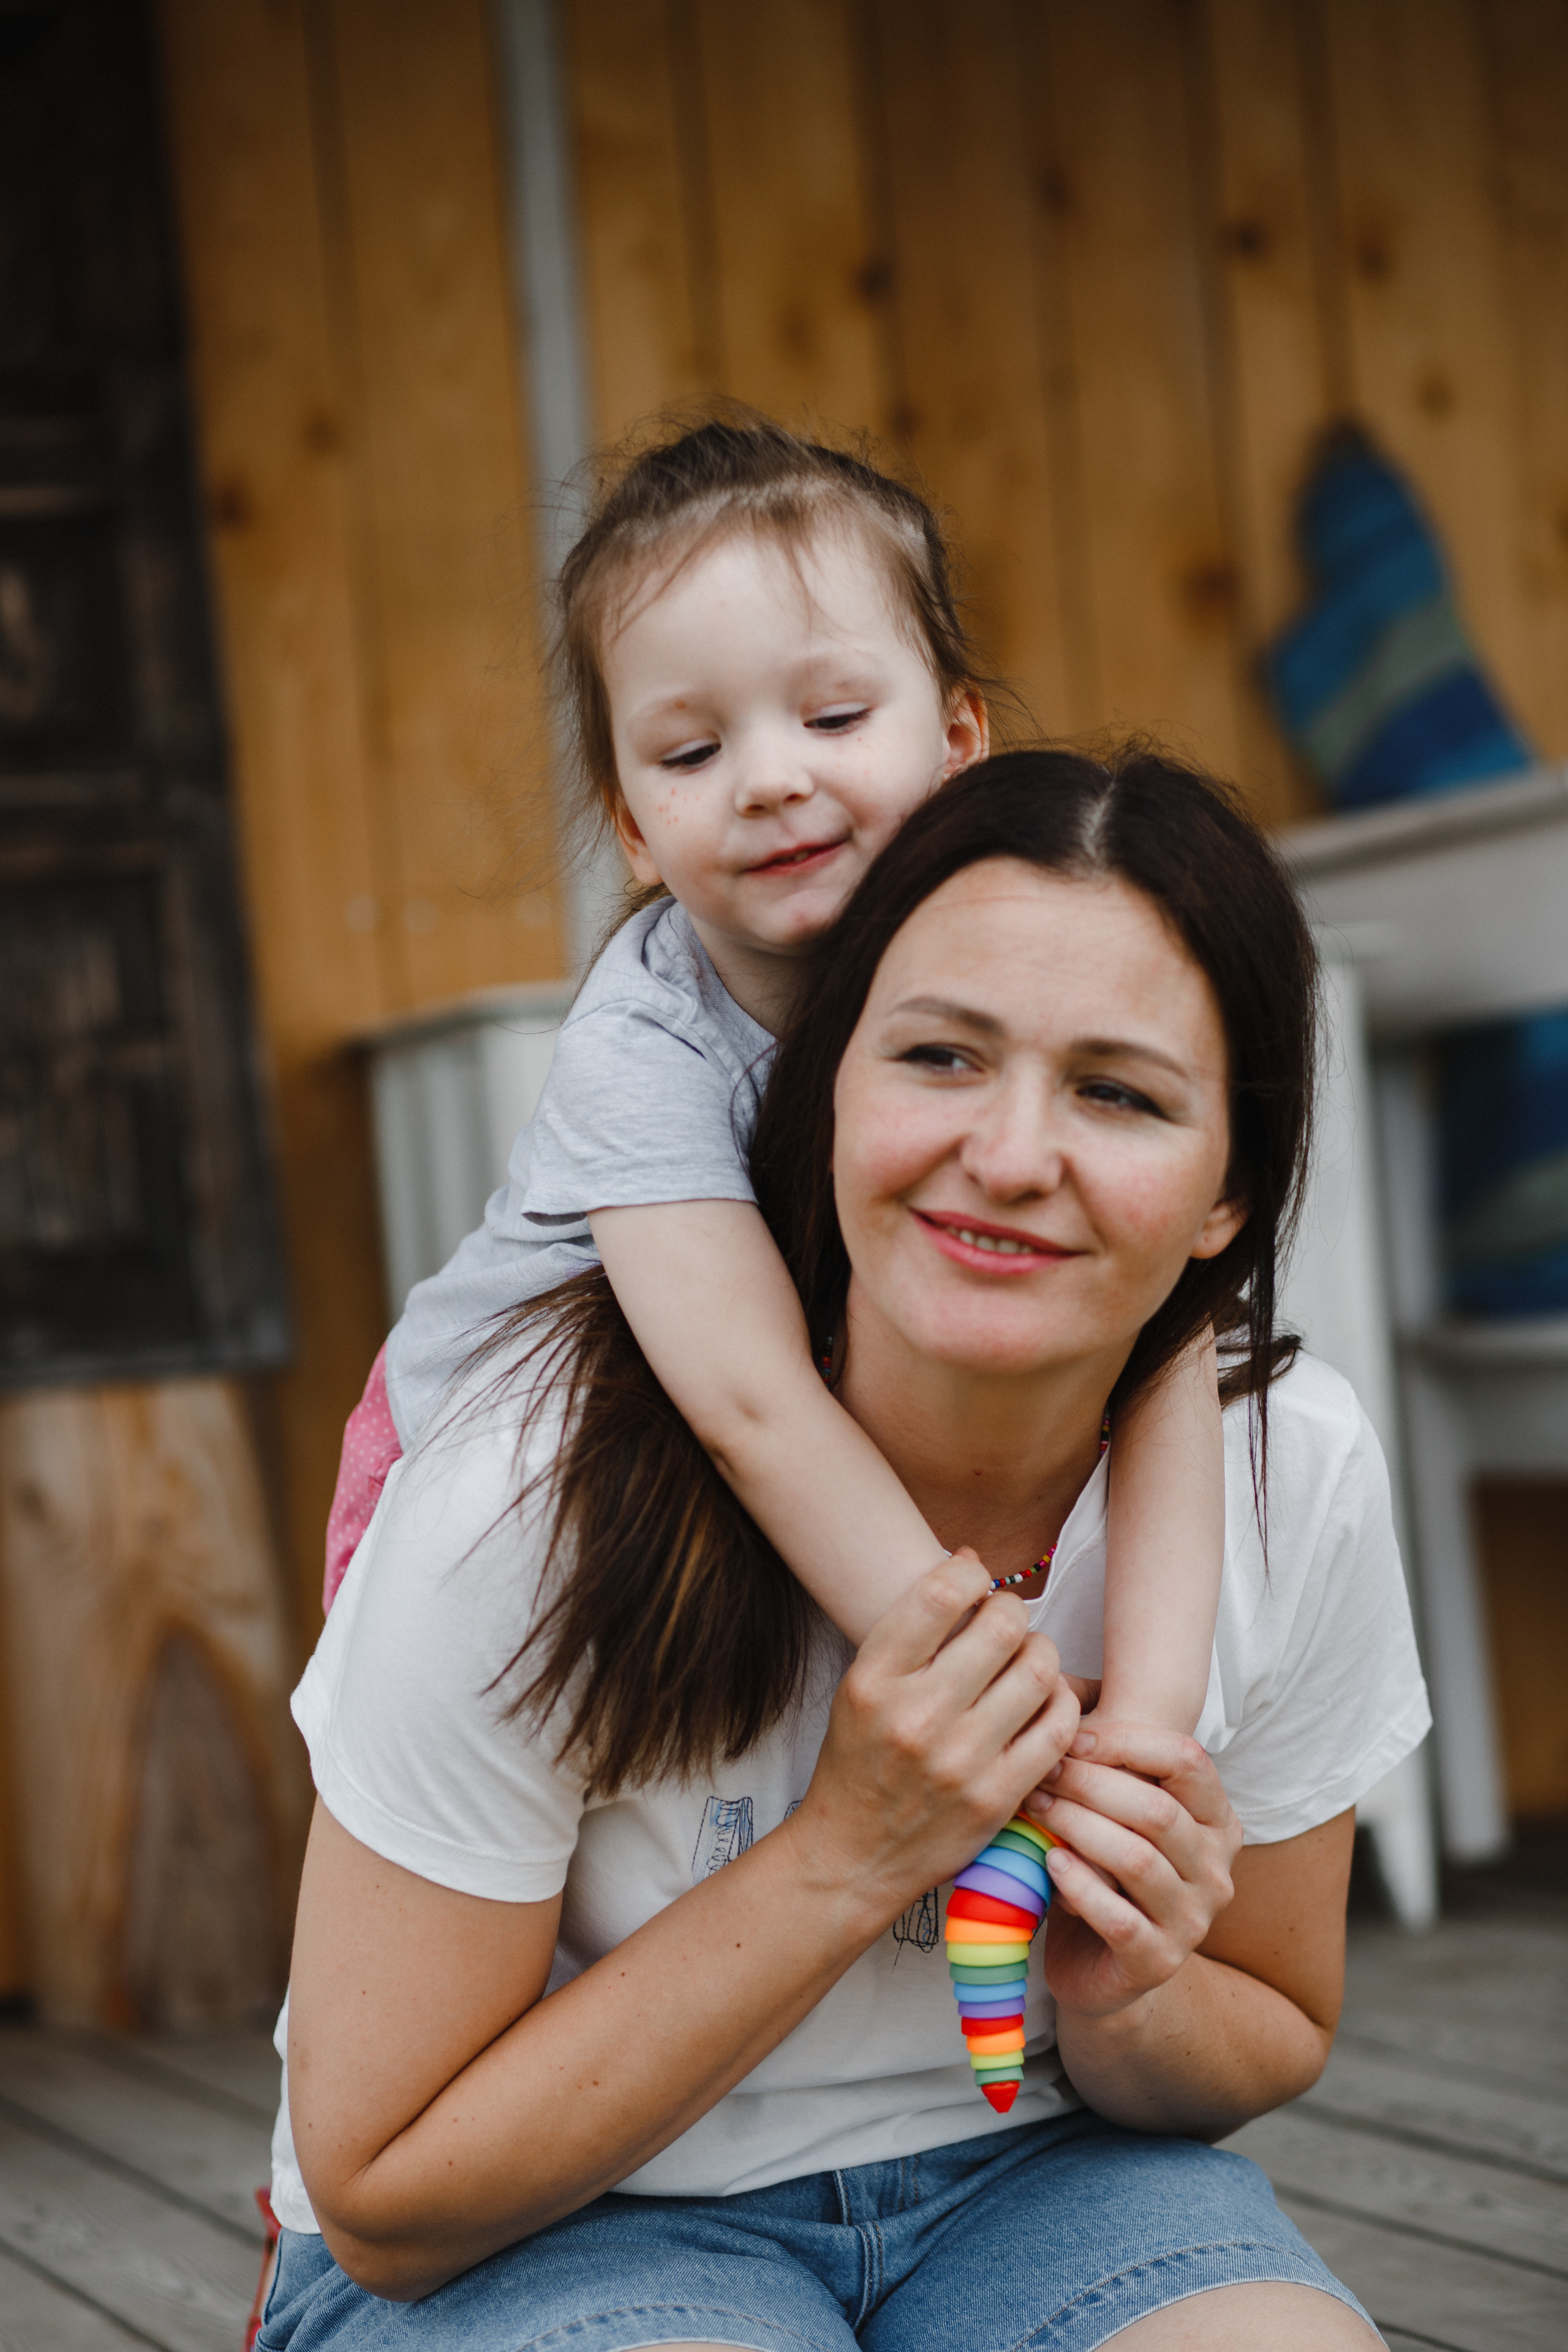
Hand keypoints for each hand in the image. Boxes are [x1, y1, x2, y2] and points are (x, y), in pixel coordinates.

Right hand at [786, 1550, 1082, 1929]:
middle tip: (1005, 1623)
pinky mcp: (998, 1797)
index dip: (971, 1575)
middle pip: (1002, 1625)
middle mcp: (916, 1717)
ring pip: (1039, 1669)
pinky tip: (1043, 1700)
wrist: (852, 1856)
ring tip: (1026, 1660)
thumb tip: (969, 1560)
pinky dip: (1061, 1702)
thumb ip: (911, 1630)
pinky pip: (1058, 1726)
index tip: (974, 1583)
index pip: (939, 1594)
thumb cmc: (860, 1760)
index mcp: (874, 1681)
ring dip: (1041, 1652)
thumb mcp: (862, 1687)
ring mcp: (961, 1761)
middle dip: (1012, 1612)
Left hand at [1022, 1721, 1240, 2021]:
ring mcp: (1194, 1921)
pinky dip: (1080, 1887)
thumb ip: (1108, 1771)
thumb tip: (1060, 1718)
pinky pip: (1119, 1918)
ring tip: (1037, 1810)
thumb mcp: (1116, 1816)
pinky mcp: (1159, 1962)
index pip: (1188, 1759)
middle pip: (1158, 1810)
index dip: (1127, 1740)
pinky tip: (1051, 1864)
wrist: (1101, 1966)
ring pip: (1137, 1861)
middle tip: (1042, 1774)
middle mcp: (1216, 1870)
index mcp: (1217, 1823)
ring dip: (1078, 1828)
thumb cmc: (1104, 1871)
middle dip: (1091, 1784)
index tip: (1072, 1739)